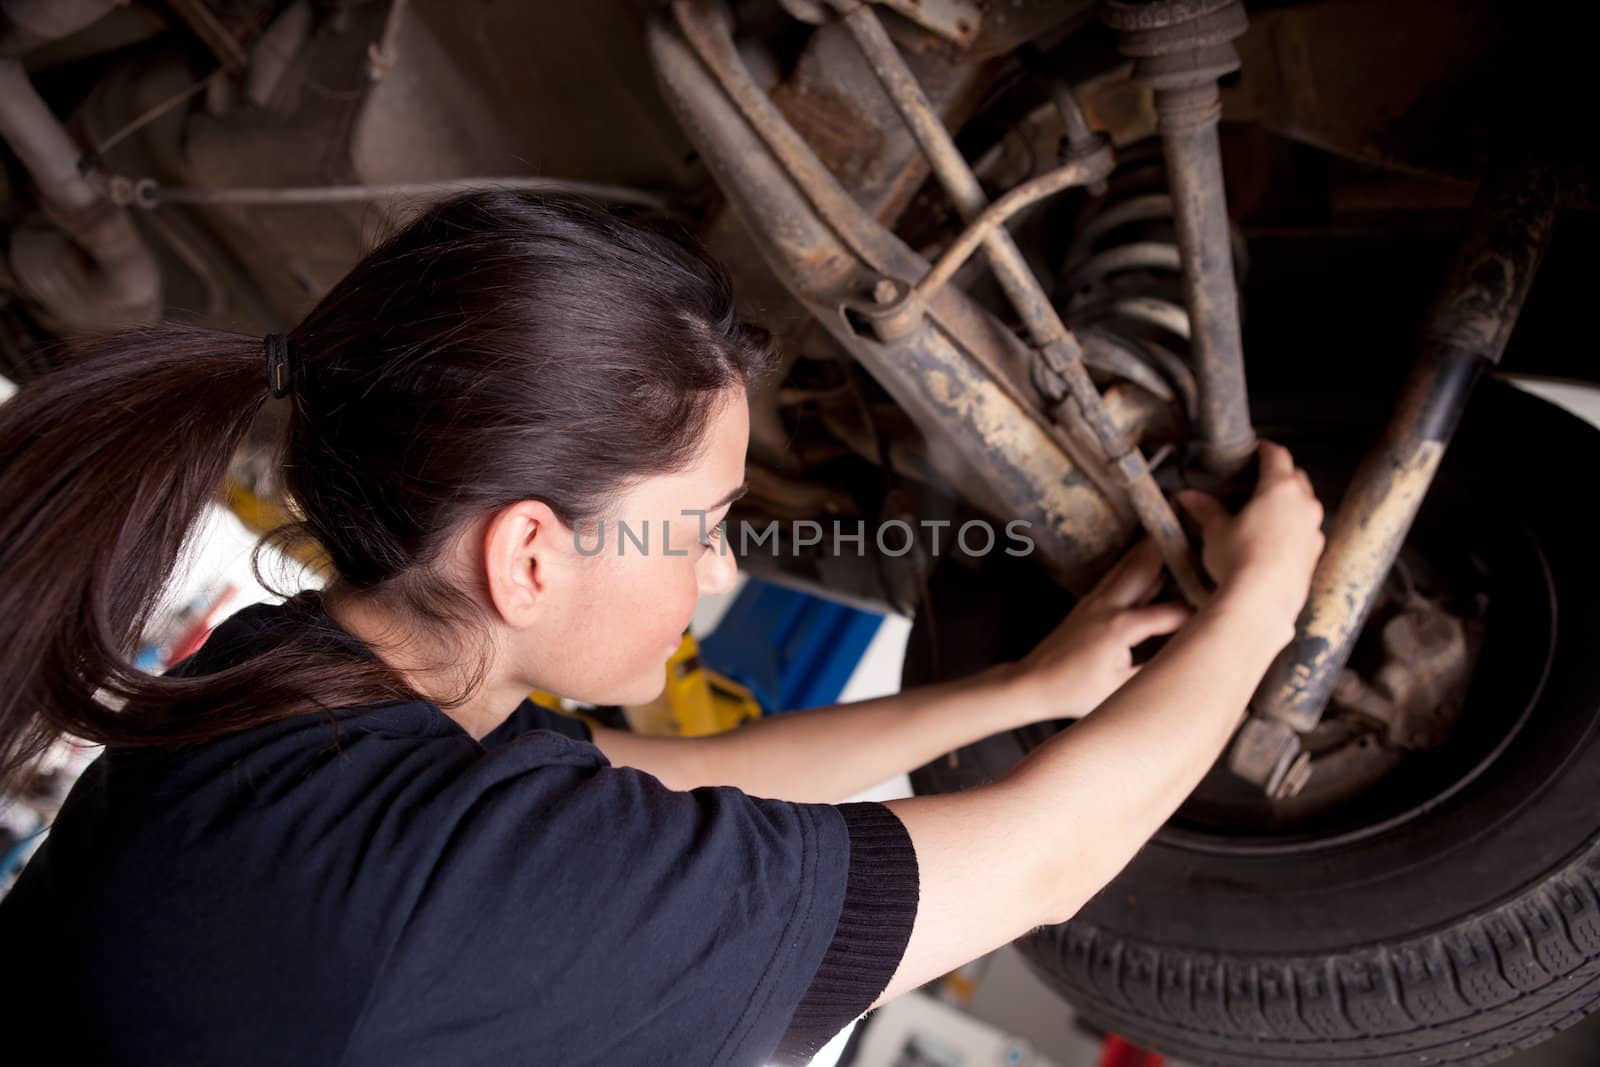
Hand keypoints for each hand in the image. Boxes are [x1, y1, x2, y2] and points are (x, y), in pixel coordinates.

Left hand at [1008, 539, 1192, 720]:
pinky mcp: (1088, 602)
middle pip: (1145, 567)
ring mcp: (1096, 600)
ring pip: (1129, 566)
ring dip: (1151, 548)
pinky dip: (1134, 563)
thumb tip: (1187, 660)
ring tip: (1173, 530)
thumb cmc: (1075, 691)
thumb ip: (1156, 671)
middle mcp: (1108, 605)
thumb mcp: (1122, 690)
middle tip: (1193, 527)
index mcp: (1120, 627)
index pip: (1171, 612)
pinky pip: (1116, 575)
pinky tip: (1147, 557)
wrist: (1034, 682)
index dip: (1198, 611)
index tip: (1223, 604)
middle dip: (1169, 548)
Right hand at [1176, 439, 1325, 625]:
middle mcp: (1304, 505)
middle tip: (1259, 481)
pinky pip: (1307, 532)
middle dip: (1280, 475)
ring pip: (1305, 506)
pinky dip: (1294, 530)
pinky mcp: (1315, 554)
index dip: (1265, 449)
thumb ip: (1206, 510)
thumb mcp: (1216, 531)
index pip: (1277, 456)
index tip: (1257, 449)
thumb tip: (1188, 498)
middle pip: (1296, 478)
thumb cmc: (1240, 561)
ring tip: (1266, 513)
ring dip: (1290, 504)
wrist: (1262, 602)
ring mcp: (1313, 530)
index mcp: (1279, 489)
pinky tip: (1275, 541)